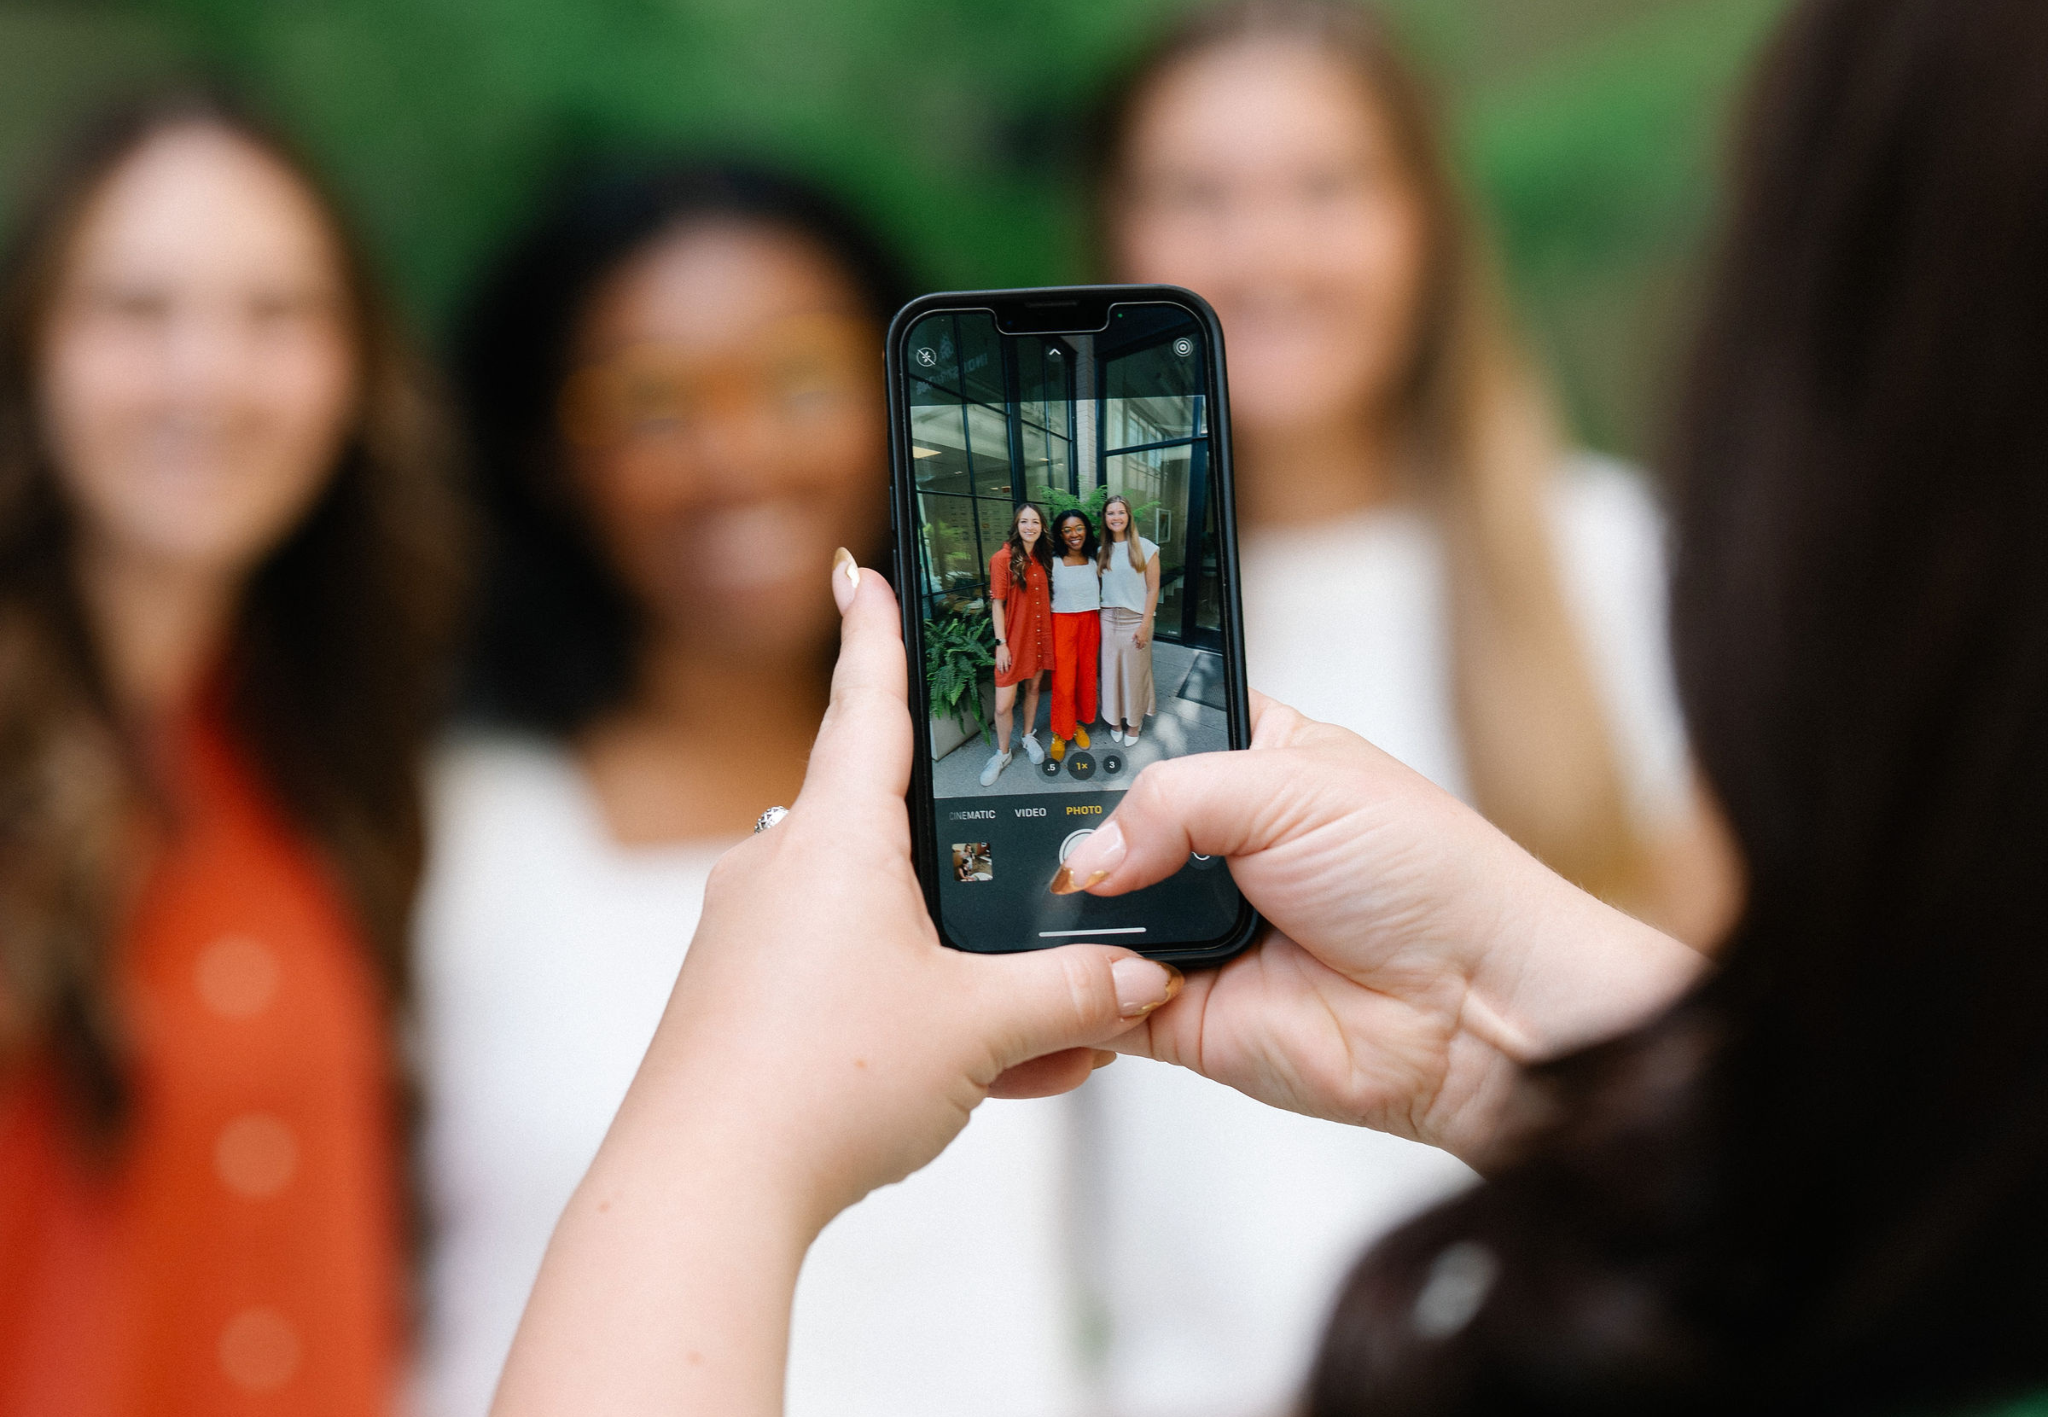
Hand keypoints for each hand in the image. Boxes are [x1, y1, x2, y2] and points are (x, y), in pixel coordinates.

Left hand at [496, 559, 1181, 1416]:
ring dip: (941, 955)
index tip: (861, 569)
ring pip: (866, 911)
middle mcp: (779, 865)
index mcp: (836, 838)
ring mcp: (746, 931)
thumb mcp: (980, 1032)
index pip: (863, 702)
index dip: (875, 631)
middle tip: (1014, 877)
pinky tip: (957, 1070)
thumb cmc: (824, 1085)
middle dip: (957, 854)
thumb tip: (1144, 982)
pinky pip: (831, 968)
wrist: (704, 1190)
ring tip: (1017, 1030)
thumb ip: (1074, 995)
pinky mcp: (734, 993)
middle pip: (880, 819)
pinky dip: (899, 1002)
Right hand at [1055, 695, 1705, 1164]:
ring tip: (1043, 899)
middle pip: (1091, 828)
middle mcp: (1205, 847)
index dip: (1084, 733)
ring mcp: (1185, 930)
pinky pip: (1090, 1000)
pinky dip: (1069, 991)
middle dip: (1058, 833)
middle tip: (1019, 828)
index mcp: (1240, 763)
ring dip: (1061, 914)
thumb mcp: (1297, 786)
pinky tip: (1067, 969)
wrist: (1475, 1012)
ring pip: (1080, 917)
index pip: (1136, 733)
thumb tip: (1086, 851)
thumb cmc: (1428, 879)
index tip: (1025, 726)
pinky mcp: (1172, 1012)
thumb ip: (1172, 797)